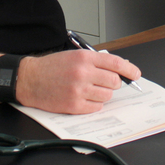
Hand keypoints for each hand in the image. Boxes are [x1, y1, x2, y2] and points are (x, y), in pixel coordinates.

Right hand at [15, 49, 141, 113]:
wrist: (29, 79)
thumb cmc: (51, 67)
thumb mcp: (74, 56)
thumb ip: (95, 61)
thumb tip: (118, 69)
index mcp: (85, 58)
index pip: (116, 63)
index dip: (129, 69)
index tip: (135, 74)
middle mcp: (83, 73)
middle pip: (114, 82)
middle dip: (113, 84)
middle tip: (105, 83)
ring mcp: (78, 90)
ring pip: (106, 96)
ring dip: (102, 95)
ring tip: (89, 90)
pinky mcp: (73, 105)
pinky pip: (96, 108)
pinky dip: (93, 105)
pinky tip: (83, 99)